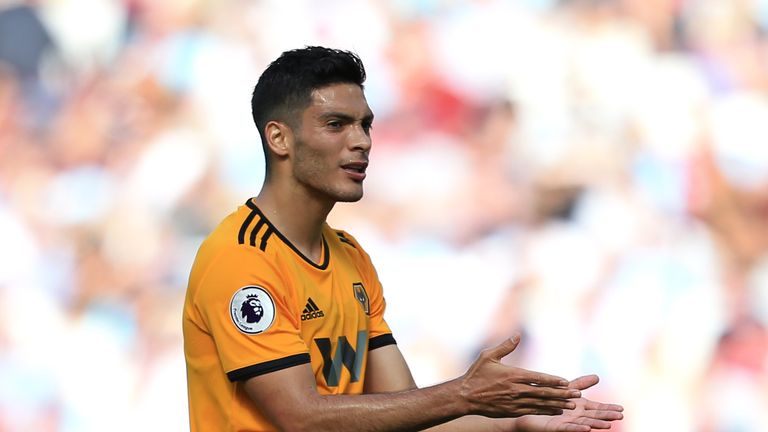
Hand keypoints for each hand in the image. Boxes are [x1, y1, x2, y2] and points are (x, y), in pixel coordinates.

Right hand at [460, 335, 581, 417]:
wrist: (464, 396)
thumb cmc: (476, 374)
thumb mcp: (488, 356)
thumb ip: (505, 346)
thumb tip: (517, 335)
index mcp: (512, 375)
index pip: (537, 378)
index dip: (552, 380)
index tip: (565, 381)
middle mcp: (515, 389)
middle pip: (543, 392)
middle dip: (561, 393)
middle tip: (577, 394)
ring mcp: (514, 402)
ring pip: (540, 403)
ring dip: (557, 403)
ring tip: (571, 404)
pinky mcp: (511, 411)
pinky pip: (532, 411)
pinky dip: (545, 411)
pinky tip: (555, 410)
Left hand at [514, 375, 623, 431]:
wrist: (526, 408)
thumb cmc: (546, 400)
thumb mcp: (565, 390)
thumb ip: (581, 384)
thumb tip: (598, 376)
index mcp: (578, 408)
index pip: (596, 408)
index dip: (608, 409)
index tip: (622, 409)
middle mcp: (574, 417)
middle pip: (593, 416)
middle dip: (606, 417)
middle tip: (620, 416)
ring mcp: (566, 423)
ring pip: (583, 424)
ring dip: (596, 424)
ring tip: (608, 425)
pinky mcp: (555, 427)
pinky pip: (567, 429)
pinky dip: (578, 429)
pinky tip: (587, 428)